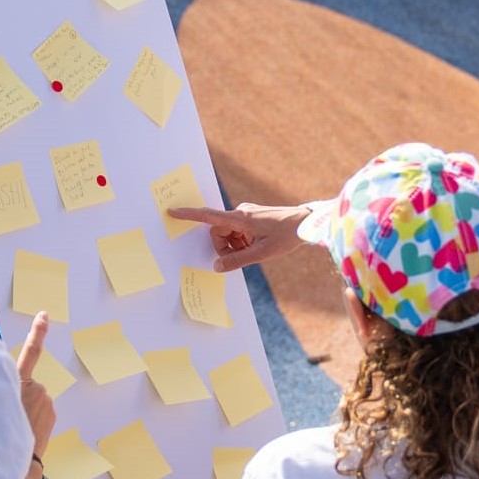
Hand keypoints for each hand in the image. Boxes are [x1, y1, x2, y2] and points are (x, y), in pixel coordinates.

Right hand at [13, 311, 55, 454]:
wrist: (19, 462)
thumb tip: (5, 389)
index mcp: (18, 382)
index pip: (30, 352)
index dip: (37, 333)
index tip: (44, 315)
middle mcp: (36, 387)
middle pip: (26, 383)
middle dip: (18, 394)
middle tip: (11, 415)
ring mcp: (47, 400)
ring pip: (33, 397)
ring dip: (26, 408)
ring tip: (17, 425)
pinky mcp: (52, 411)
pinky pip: (40, 409)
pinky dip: (33, 416)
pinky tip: (26, 429)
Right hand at [167, 202, 310, 272]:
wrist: (306, 222)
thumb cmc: (287, 235)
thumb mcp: (262, 252)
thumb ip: (238, 260)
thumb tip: (217, 267)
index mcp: (240, 218)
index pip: (208, 216)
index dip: (189, 215)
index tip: (172, 211)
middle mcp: (241, 213)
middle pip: (218, 232)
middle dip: (224, 246)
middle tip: (241, 256)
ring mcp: (247, 214)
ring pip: (228, 233)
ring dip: (234, 245)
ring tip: (253, 251)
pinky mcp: (252, 217)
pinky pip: (238, 231)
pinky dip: (241, 241)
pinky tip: (256, 246)